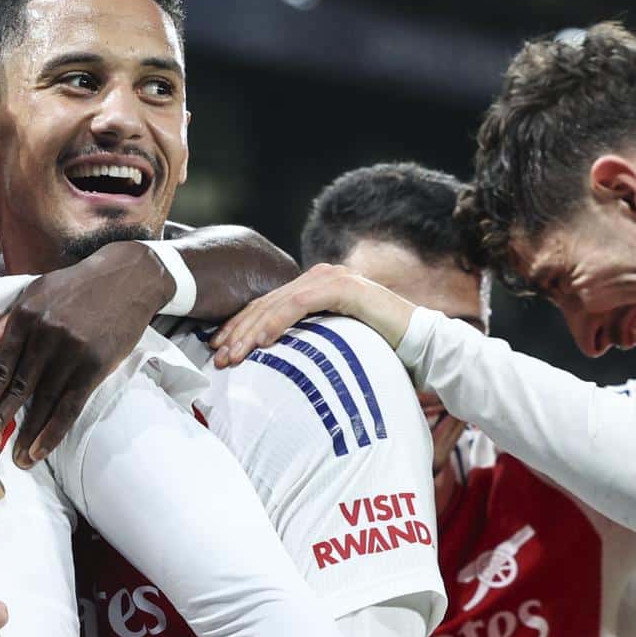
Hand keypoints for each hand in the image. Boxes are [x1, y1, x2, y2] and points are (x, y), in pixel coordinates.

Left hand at [0, 240, 168, 465]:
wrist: (126, 278)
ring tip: (13, 460)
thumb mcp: (34, 294)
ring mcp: (70, 353)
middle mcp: (45, 335)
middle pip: (16, 386)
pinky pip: (69, 406)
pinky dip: (53, 432)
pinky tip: (39, 451)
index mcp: (25, 317)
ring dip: (27, 433)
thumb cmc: (74, 287)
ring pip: (42, 401)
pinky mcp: (94, 367)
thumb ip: (3, 327)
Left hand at [212, 264, 415, 368]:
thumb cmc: (375, 349)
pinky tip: (262, 342)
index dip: (239, 326)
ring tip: (233, 354)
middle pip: (266, 303)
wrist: (419, 345)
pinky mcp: (343, 287)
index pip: (266, 305)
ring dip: (251, 330)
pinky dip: (278, 321)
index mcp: (313, 287)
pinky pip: (300, 304)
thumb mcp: (329, 342)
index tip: (217, 349)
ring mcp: (331, 278)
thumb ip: (303, 340)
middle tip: (216, 355)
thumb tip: (268, 359)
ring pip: (278, 303)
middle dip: (237, 330)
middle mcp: (319, 276)